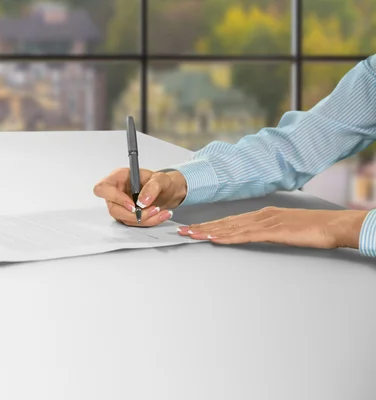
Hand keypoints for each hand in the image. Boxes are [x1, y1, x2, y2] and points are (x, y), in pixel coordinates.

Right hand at [93, 168, 186, 225]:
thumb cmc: (160, 182)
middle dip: (133, 214)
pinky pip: (134, 223)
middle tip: (151, 210)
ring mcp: (120, 205)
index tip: (132, 204)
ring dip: (144, 218)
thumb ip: (152, 187)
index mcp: (118, 177)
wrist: (167, 192)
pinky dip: (149, 221)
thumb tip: (142, 201)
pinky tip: (160, 215)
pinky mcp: (127, 215)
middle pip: (113, 209)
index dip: (115, 198)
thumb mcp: (160, 179)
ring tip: (159, 210)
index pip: (103, 188)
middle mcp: (116, 192)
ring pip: (124, 219)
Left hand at [178, 207, 367, 248]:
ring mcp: (264, 222)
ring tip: (190, 234)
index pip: (230, 221)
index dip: (210, 225)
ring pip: (230, 228)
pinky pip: (244, 235)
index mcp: (262, 215)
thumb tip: (254, 236)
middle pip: (225, 223)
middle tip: (182, 230)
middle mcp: (259, 216)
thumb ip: (268, 231)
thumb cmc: (312, 228)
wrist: (331, 225)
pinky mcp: (271, 231)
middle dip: (201, 227)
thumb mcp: (284, 228)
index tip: (193, 228)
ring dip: (208, 231)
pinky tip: (214, 238)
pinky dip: (226, 237)